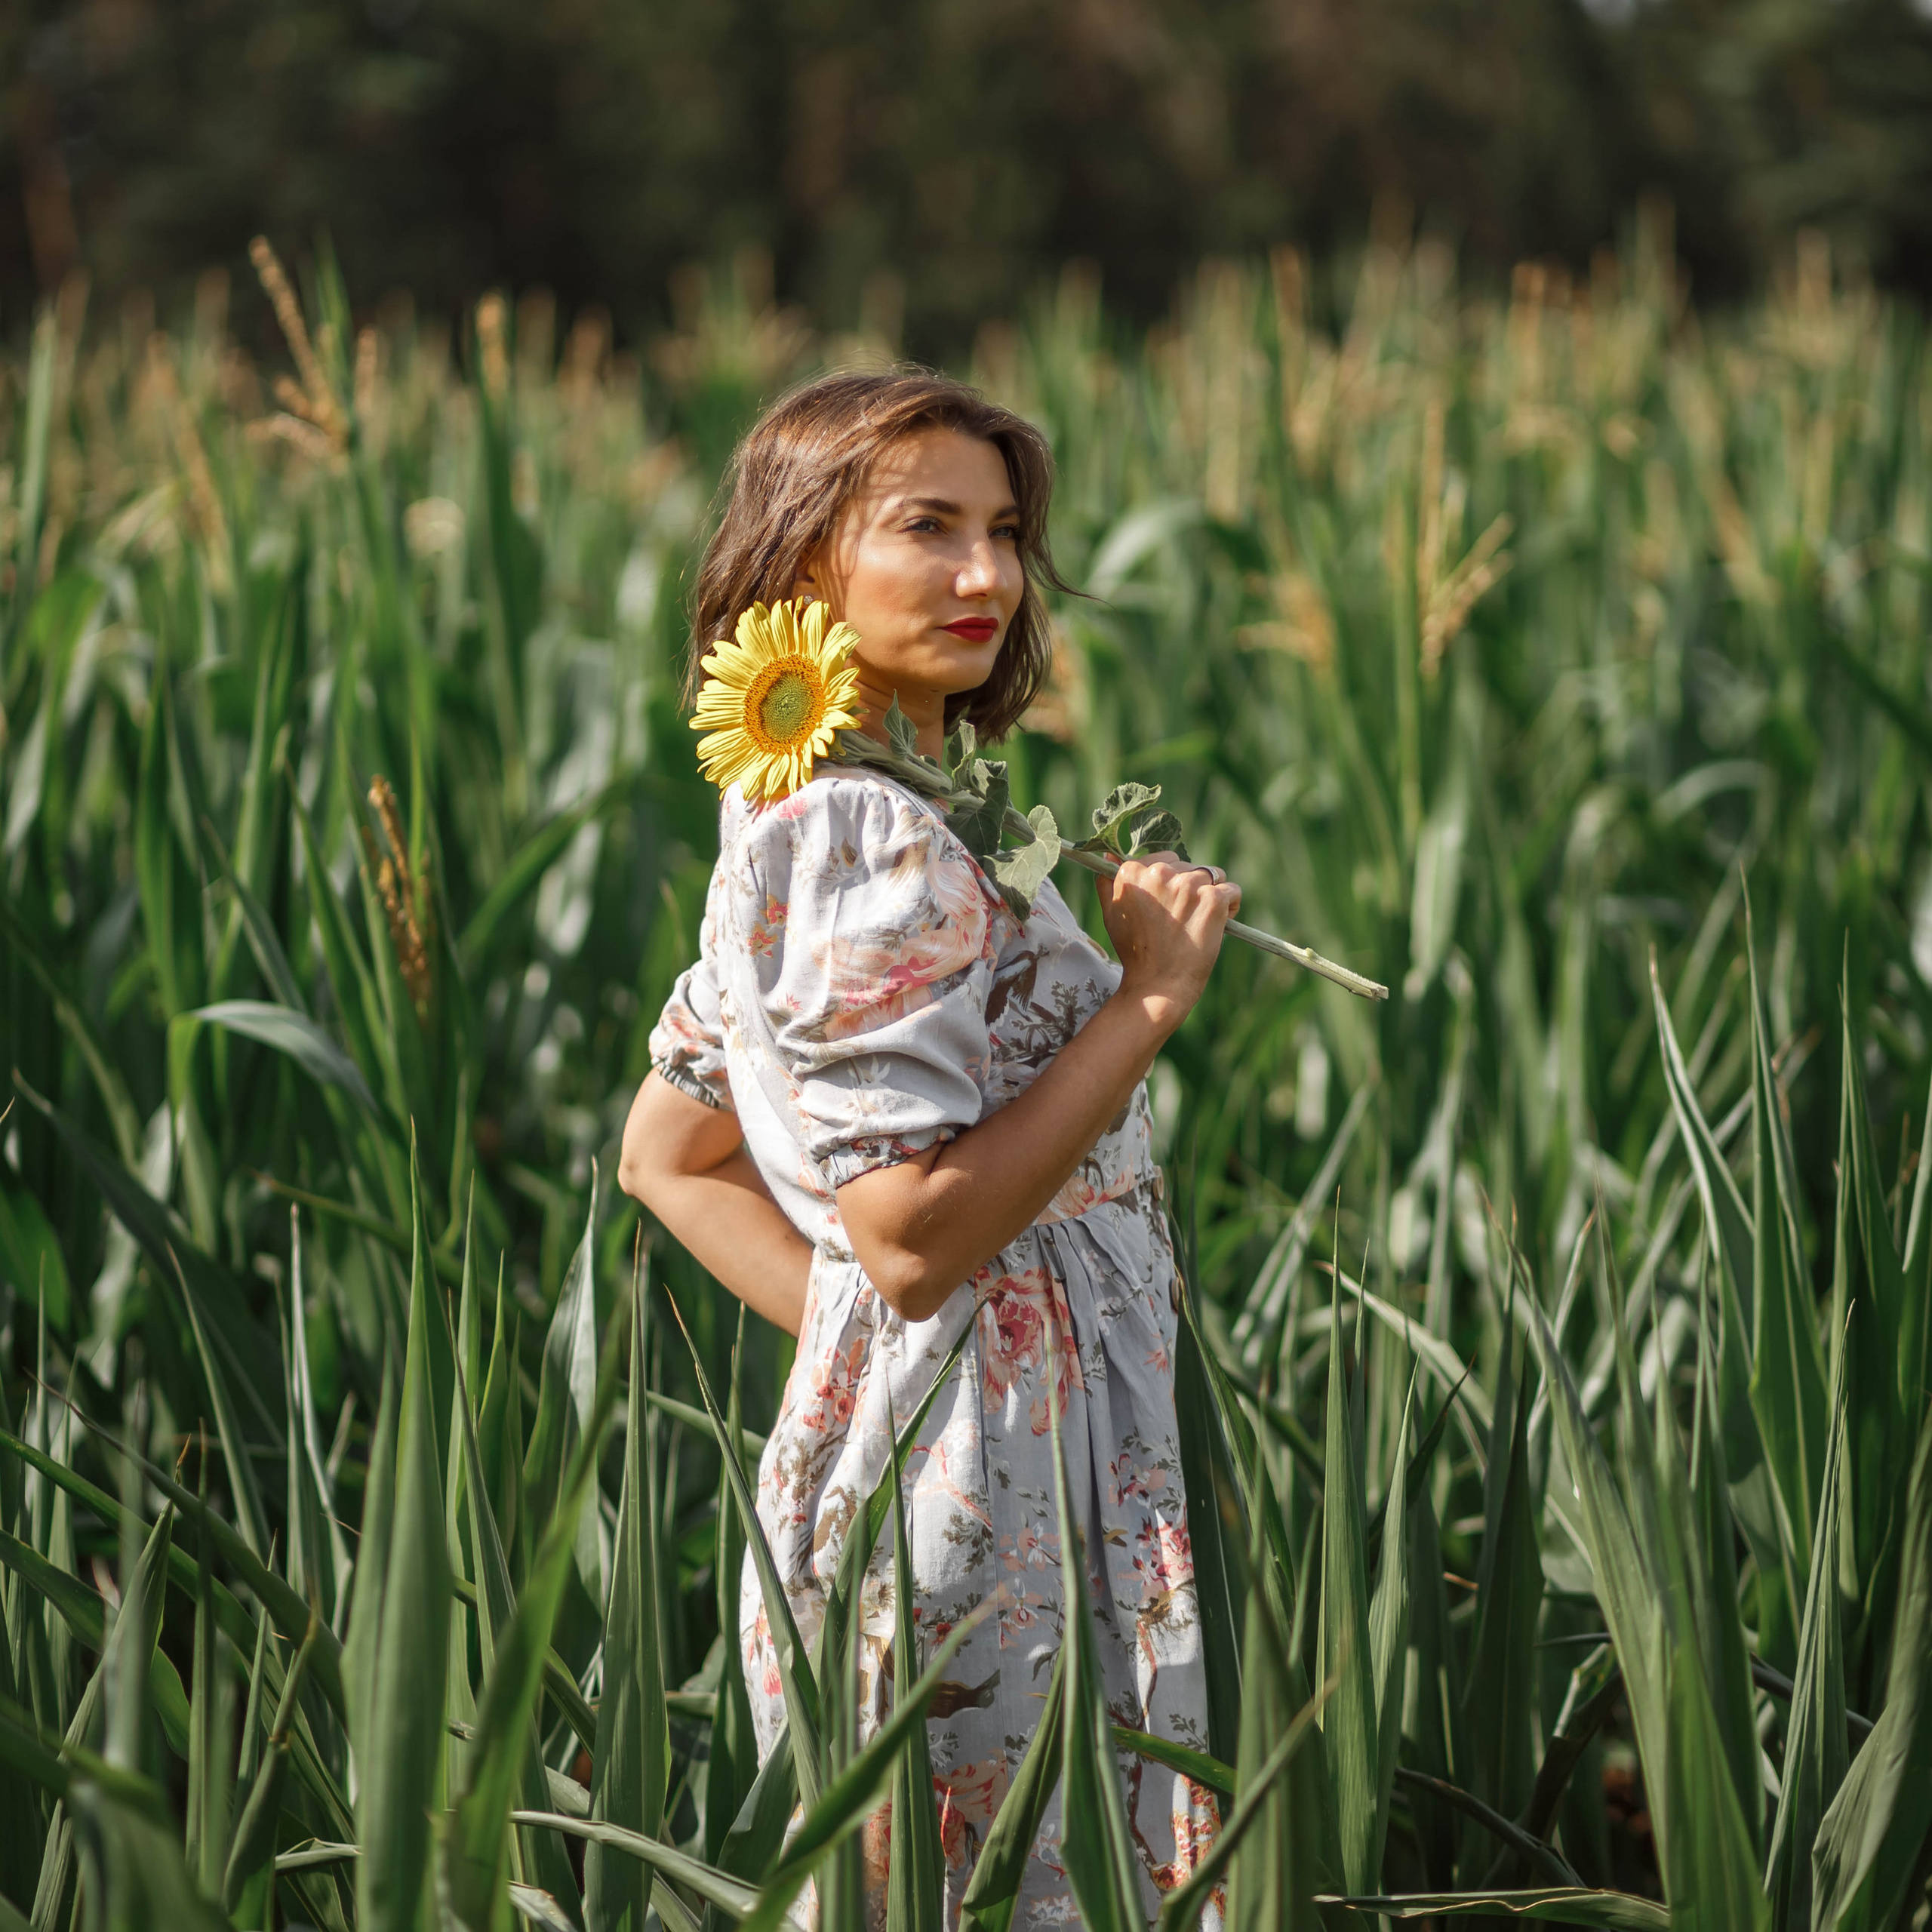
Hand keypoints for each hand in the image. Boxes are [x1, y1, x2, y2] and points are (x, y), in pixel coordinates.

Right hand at [1097, 851, 1240, 1036]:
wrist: (1158, 984)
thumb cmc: (1135, 951)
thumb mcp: (1112, 914)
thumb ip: (1108, 882)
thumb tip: (1110, 855)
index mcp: (1132, 872)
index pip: (1163, 860)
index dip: (1169, 882)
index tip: (1167, 904)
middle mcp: (1159, 873)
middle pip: (1188, 866)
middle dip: (1190, 887)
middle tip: (1182, 917)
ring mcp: (1188, 885)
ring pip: (1212, 875)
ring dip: (1210, 895)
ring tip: (1200, 921)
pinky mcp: (1213, 899)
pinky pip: (1232, 890)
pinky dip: (1230, 906)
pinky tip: (1219, 923)